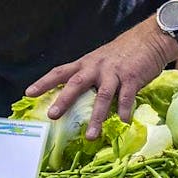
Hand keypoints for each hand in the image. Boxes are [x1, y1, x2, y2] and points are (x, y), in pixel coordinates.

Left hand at [26, 20, 177, 139]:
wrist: (148, 40)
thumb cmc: (121, 55)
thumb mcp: (99, 63)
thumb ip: (87, 79)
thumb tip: (73, 102)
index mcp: (85, 64)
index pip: (60, 72)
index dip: (44, 82)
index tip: (29, 93)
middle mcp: (96, 68)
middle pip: (76, 84)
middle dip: (64, 100)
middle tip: (53, 115)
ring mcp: (113, 73)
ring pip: (102, 96)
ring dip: (96, 117)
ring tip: (91, 136)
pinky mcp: (131, 77)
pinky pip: (126, 97)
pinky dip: (124, 110)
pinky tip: (123, 121)